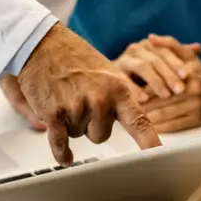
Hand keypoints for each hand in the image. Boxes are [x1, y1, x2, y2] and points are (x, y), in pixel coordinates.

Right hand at [18, 23, 160, 162]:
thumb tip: (131, 121)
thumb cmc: (75, 57)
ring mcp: (76, 107)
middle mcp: (99, 99)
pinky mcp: (53, 114)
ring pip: (79, 135)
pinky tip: (66, 157)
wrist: (42, 43)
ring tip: (66, 98)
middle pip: (101, 136)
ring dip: (72, 123)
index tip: (158, 156)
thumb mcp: (107, 71)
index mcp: (117, 89)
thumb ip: (119, 97)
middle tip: (81, 101)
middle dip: (91, 125)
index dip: (149, 141)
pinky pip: (60, 143)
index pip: (138, 121)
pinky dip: (62, 152)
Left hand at [121, 37, 200, 131]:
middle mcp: (190, 90)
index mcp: (186, 72)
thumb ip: (170, 44)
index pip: (157, 80)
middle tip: (123, 105)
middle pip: (158, 99)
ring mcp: (193, 107)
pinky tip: (147, 126)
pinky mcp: (195, 120)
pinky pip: (173, 125)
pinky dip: (159, 126)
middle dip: (140, 103)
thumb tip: (150, 38)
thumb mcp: (190, 56)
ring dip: (146, 117)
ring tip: (131, 116)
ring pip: (163, 114)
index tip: (125, 88)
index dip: (140, 86)